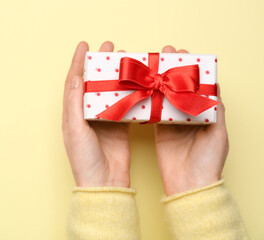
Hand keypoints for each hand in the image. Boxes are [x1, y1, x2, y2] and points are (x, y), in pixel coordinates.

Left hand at [62, 41, 130, 187]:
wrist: (104, 182)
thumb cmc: (84, 159)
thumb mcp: (75, 130)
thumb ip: (75, 104)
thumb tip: (76, 77)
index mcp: (72, 113)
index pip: (74, 81)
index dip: (77, 62)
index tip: (84, 45)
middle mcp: (87, 114)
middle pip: (93, 82)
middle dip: (99, 63)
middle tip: (109, 46)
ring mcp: (105, 119)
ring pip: (109, 91)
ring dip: (116, 75)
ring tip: (124, 59)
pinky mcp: (119, 126)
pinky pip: (124, 104)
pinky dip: (128, 92)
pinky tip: (135, 82)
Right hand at [155, 45, 228, 195]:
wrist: (189, 184)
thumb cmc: (208, 161)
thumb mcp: (218, 134)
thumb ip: (216, 112)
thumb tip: (214, 88)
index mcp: (205, 112)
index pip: (198, 86)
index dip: (191, 70)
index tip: (184, 55)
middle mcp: (188, 113)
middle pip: (179, 86)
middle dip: (172, 69)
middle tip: (164, 53)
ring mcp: (172, 120)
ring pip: (164, 95)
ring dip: (159, 80)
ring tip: (153, 64)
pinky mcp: (159, 129)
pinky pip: (153, 110)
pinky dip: (149, 98)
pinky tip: (144, 86)